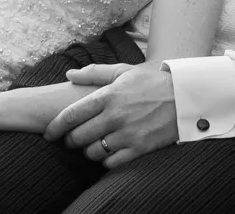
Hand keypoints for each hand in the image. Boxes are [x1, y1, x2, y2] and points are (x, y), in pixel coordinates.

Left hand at [44, 63, 178, 168]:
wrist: (185, 96)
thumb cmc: (152, 81)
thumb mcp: (123, 71)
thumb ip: (93, 73)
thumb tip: (69, 74)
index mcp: (108, 95)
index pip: (71, 115)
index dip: (56, 127)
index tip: (49, 134)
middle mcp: (115, 116)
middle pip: (79, 137)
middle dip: (71, 141)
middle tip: (72, 140)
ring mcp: (127, 134)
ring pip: (93, 152)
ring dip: (88, 151)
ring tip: (91, 146)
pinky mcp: (140, 148)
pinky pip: (111, 163)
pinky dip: (105, 161)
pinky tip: (108, 153)